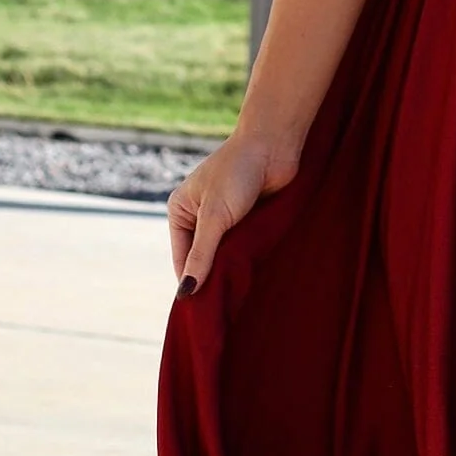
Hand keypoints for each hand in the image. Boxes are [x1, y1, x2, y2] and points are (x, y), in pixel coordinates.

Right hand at [167, 127, 298, 293]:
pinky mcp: (248, 219)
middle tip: (223, 306)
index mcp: (181, 210)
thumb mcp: (215, 216)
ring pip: (224, 255)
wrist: (274, 144)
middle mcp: (199, 215)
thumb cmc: (239, 172)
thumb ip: (202, 255)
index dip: (190, 282)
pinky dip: (246, 259)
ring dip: (231, 269)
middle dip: (212, 277)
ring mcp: (225, 218)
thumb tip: (185, 292)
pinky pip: (243, 247)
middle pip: (202, 258)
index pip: (182, 257)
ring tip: (239, 294)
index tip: (202, 310)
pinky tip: (253, 277)